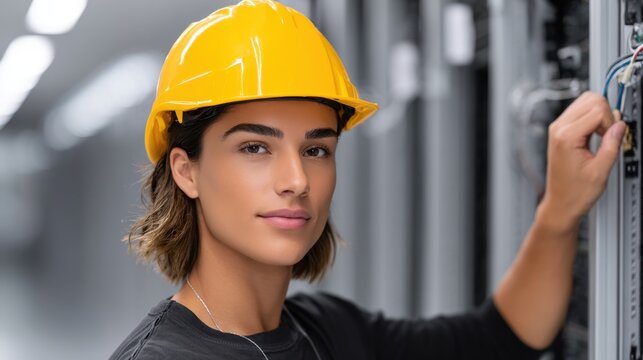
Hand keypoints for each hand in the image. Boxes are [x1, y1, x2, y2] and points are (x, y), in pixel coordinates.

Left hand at [538, 91, 625, 232]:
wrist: (561, 202)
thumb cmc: (575, 192)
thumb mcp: (601, 170)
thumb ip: (612, 144)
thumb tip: (620, 125)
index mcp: (566, 136)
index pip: (597, 108)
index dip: (610, 122)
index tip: (611, 137)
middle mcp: (558, 128)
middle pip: (591, 99)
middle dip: (605, 114)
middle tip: (607, 136)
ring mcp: (557, 128)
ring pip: (585, 101)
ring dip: (599, 114)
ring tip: (601, 136)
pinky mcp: (559, 130)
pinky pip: (579, 111)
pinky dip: (592, 118)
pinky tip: (594, 135)